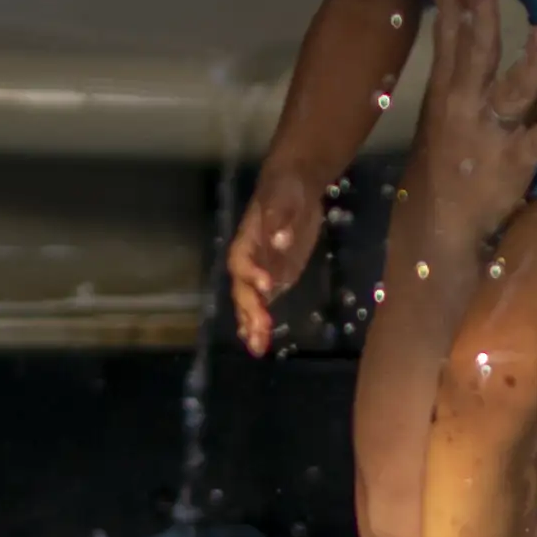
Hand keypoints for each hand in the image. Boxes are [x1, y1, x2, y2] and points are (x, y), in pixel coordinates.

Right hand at [228, 161, 322, 356]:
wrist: (295, 189)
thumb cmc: (286, 191)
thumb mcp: (284, 198)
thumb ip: (280, 220)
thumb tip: (280, 240)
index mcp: (246, 241)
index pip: (241, 262)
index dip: (251, 274)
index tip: (267, 286)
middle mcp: (248, 261)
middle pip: (242, 289)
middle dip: (250, 310)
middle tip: (261, 331)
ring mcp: (260, 272)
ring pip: (249, 302)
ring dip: (251, 324)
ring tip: (257, 347)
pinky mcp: (275, 279)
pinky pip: (261, 304)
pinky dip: (259, 323)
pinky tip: (260, 341)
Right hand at [408, 0, 536, 249]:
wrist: (439, 222)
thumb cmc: (444, 164)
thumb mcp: (442, 115)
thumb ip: (458, 78)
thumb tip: (466, 34)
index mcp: (446, 93)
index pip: (448, 39)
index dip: (449, 1)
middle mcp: (463, 107)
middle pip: (476, 54)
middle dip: (481, 16)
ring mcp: (488, 135)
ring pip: (510, 93)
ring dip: (529, 65)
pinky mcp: (510, 164)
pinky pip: (533, 145)